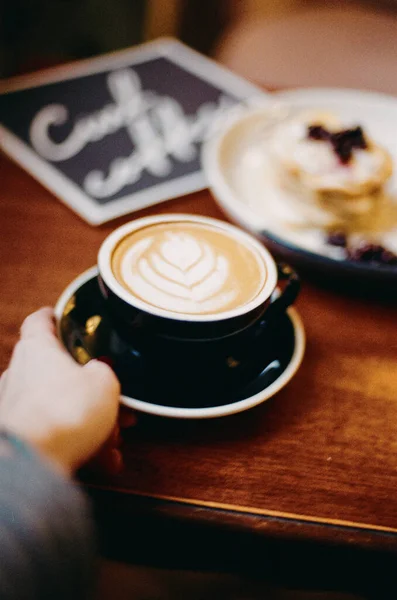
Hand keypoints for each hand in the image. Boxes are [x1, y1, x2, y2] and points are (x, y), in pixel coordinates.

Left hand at [0, 307, 123, 474]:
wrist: (34, 461)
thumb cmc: (63, 412)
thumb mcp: (104, 382)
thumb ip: (104, 372)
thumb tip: (101, 373)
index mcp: (37, 349)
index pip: (40, 321)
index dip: (53, 317)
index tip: (62, 317)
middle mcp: (19, 374)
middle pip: (57, 372)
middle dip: (90, 388)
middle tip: (116, 401)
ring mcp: (15, 407)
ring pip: (60, 407)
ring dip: (89, 422)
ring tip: (115, 441)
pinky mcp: (18, 436)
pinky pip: (54, 435)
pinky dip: (78, 445)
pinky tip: (104, 461)